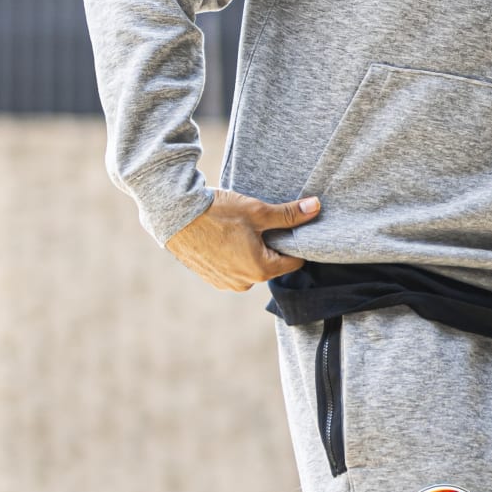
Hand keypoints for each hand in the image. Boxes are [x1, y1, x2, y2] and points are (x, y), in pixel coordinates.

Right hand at [166, 188, 320, 289]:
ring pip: (252, 267)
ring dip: (251, 251)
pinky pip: (234, 269)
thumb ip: (288, 215)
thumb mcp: (257, 211)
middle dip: (270, 246)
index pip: (294, 262)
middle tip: (259, 224)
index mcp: (260, 270)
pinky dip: (234, 256)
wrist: (174, 215)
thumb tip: (316, 207)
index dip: (293, 242)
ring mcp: (227, 283)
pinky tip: (224, 237)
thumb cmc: (217, 213)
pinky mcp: (213, 279)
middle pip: (272, 265)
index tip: (285, 227)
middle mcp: (245, 283)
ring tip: (238, 230)